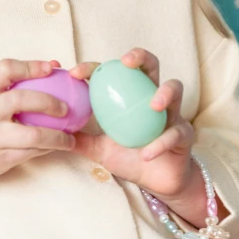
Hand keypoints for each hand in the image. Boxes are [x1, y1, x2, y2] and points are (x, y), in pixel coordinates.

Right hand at [0, 58, 75, 197]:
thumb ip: (17, 84)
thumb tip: (54, 65)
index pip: (5, 69)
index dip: (29, 66)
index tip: (51, 68)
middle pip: (19, 99)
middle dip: (48, 102)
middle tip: (65, 108)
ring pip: (31, 134)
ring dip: (57, 136)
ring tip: (70, 137)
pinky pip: (31, 153)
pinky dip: (48, 149)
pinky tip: (57, 147)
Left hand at [68, 48, 194, 199]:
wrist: (157, 182)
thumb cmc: (130, 158)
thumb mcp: (100, 149)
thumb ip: (81, 139)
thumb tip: (54, 132)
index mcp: (129, 95)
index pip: (112, 72)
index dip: (93, 67)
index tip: (75, 73)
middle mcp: (150, 96)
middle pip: (150, 64)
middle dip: (140, 57)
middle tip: (126, 62)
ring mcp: (170, 112)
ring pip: (174, 88)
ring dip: (164, 93)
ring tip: (153, 105)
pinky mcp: (183, 133)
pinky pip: (175, 132)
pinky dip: (161, 142)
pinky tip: (148, 153)